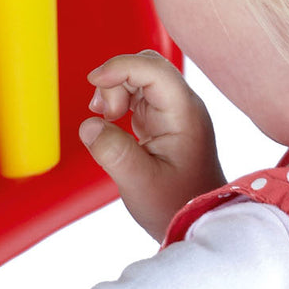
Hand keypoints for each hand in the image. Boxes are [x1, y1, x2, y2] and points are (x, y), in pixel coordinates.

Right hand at [79, 51, 224, 240]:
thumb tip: (89, 124)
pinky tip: (112, 121)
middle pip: (147, 66)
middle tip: (105, 113)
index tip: (93, 81)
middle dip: (117, 80)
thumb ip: (112, 152)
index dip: (120, 67)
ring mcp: (174, 112)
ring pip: (140, 78)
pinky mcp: (163, 121)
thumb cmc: (177, 205)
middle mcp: (182, 106)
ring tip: (106, 119)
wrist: (199, 222)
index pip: (153, 69)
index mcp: (183, 114)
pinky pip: (139, 95)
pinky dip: (119, 101)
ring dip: (116, 90)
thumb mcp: (139, 182)